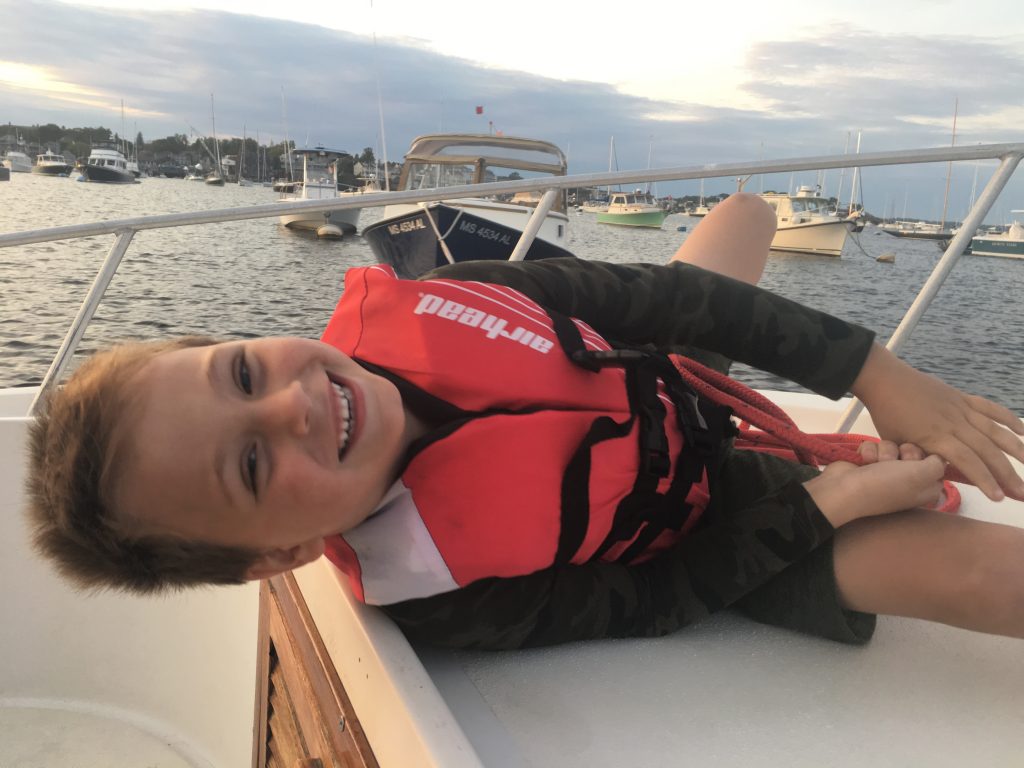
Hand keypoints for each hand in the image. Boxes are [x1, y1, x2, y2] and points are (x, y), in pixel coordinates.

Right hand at [803, 455, 945, 527]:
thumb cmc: (886, 486)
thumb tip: (937, 458)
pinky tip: (863, 461)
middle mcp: (907, 480)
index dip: (928, 456)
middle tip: (896, 463)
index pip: (936, 461)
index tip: (920, 460)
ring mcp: (886, 471)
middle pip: (914, 450)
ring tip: (874, 464)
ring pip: (892, 446)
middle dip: (904, 452)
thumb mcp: (921, 475)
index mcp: (925, 488)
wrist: (845, 491)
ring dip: (882, 452)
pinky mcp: (867, 463)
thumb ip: (938, 463)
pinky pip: (873, 446)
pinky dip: (868, 452)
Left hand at [851, 344, 1023, 500]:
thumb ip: (918, 459)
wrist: (884, 379)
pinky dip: (1008, 419)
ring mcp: (960, 408)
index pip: (967, 461)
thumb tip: (935, 476)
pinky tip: (1023, 430)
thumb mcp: (898, 443)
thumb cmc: (886, 415)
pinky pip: (989, 408)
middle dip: (1006, 473)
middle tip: (1021, 492)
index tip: (998, 497)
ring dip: (1015, 448)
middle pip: (986, 450)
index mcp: (936, 437)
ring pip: (994, 430)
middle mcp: (954, 423)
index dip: (984, 479)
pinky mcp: (962, 397)